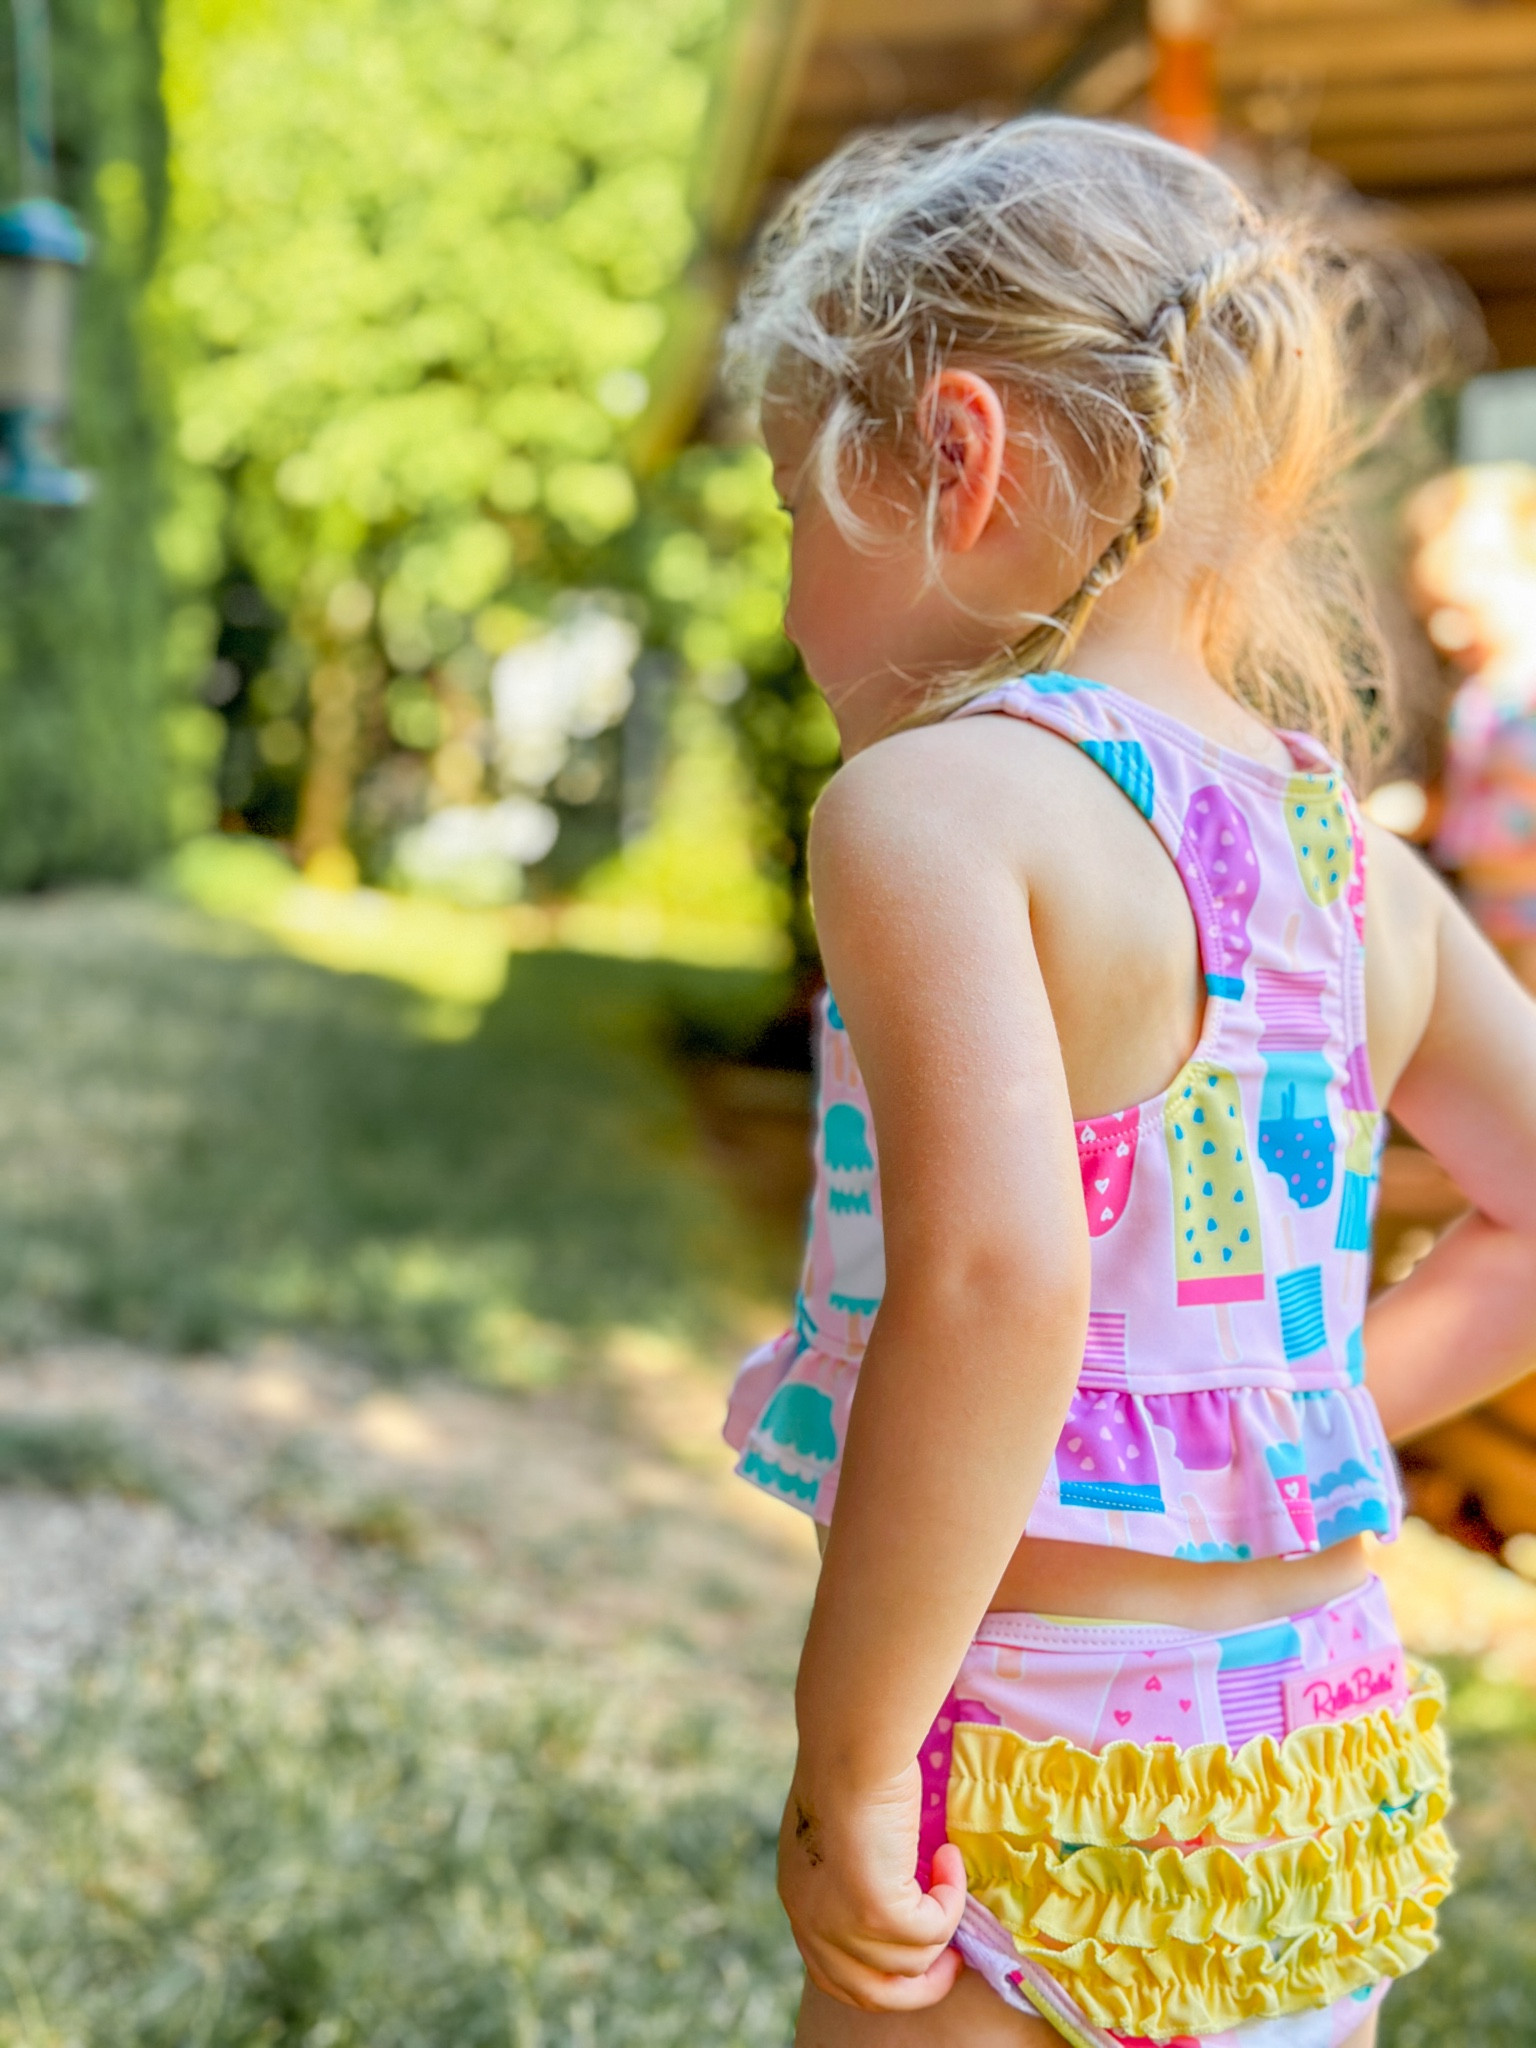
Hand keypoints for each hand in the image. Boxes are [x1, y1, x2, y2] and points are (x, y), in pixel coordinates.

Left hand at [778, 1757, 967, 2011]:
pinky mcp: (877, 1915)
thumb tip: (897, 1896)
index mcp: (800, 1903)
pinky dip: (951, 1899)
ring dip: (943, 1923)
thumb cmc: (846, 1768)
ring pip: (913, 1962)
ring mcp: (844, 1925)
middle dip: (921, 1984)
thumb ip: (851, 1878)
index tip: (920, 1952)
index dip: (883, 1973)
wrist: (850, 1745)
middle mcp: (813, 1924)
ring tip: (948, 1869)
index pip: (835, 1974)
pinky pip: (934, 1931)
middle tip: (952, 1957)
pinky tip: (949, 1857)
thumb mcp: (838, 1837)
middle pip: (872, 1994)